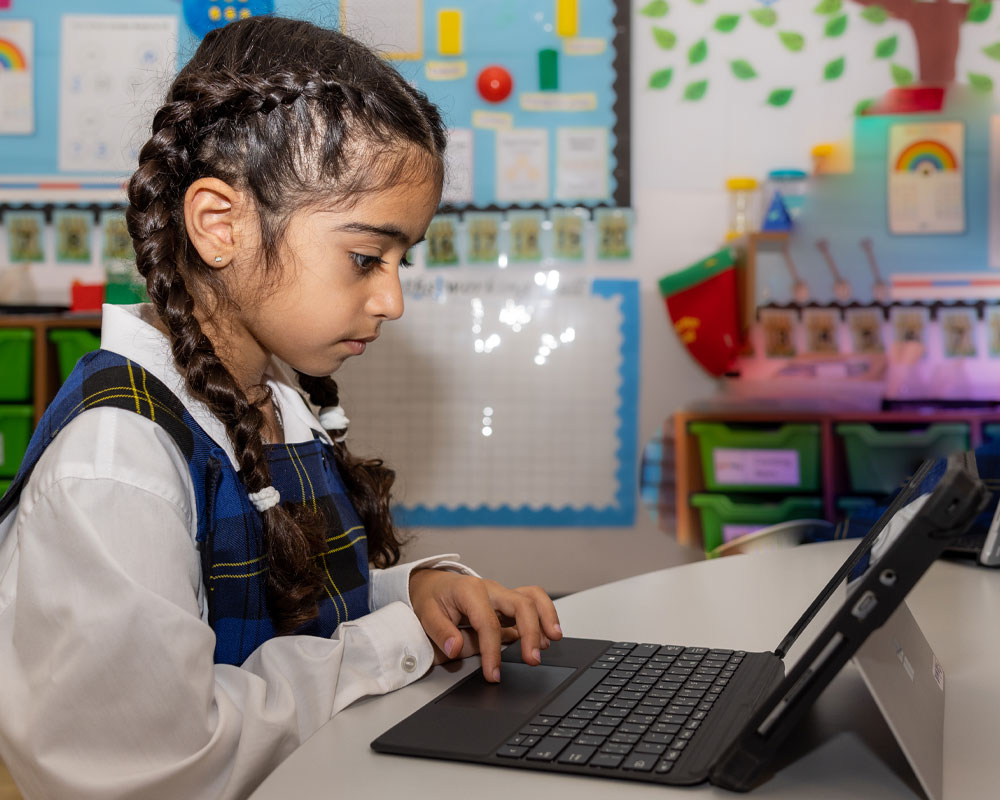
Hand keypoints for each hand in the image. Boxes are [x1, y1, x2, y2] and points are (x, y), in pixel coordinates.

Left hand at [408, 570, 561, 682]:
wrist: (434, 584)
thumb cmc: (432, 599)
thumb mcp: (426, 614)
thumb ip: (441, 632)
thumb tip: (455, 648)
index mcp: (470, 591)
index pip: (488, 623)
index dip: (492, 651)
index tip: (493, 674)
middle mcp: (491, 589)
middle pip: (520, 605)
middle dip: (530, 632)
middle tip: (533, 660)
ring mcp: (502, 594)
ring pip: (533, 597)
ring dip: (546, 618)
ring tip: (553, 640)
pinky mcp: (508, 602)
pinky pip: (533, 601)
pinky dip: (545, 615)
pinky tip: (548, 635)